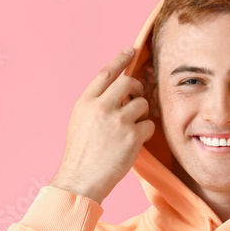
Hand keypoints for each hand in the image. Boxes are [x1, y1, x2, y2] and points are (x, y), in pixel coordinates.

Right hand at [50, 47, 155, 203]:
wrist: (81, 179)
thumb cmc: (80, 154)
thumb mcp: (79, 122)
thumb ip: (95, 104)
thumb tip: (115, 92)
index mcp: (86, 102)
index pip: (106, 73)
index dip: (119, 59)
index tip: (129, 50)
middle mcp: (102, 107)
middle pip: (128, 83)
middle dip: (138, 87)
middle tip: (139, 95)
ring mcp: (118, 121)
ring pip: (142, 103)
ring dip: (143, 113)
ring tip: (133, 127)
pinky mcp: (132, 136)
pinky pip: (149, 124)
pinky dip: (146, 131)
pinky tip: (136, 141)